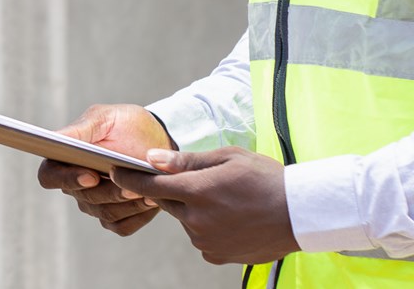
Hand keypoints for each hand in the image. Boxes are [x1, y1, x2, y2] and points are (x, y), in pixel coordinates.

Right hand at [37, 104, 172, 236]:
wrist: (162, 142)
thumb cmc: (131, 125)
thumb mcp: (107, 118)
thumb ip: (81, 128)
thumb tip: (58, 140)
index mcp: (67, 159)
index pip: (49, 176)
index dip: (66, 178)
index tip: (91, 175)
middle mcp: (77, 186)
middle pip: (84, 197)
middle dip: (109, 191)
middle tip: (132, 184)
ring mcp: (96, 205)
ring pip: (105, 212)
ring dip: (127, 202)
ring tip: (148, 190)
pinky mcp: (117, 219)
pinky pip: (122, 225)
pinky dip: (138, 213)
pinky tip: (152, 200)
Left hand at [111, 147, 299, 265]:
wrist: (299, 214)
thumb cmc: (266, 178)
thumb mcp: (229, 157)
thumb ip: (188, 160)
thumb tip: (152, 159)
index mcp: (198, 190)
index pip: (151, 185)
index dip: (129, 178)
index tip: (114, 171)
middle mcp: (195, 220)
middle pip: (168, 202)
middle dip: (175, 189)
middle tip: (201, 180)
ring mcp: (204, 241)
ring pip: (186, 219)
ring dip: (194, 208)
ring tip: (228, 199)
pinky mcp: (214, 255)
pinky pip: (200, 237)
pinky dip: (208, 226)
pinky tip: (232, 217)